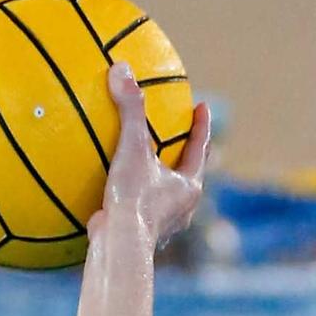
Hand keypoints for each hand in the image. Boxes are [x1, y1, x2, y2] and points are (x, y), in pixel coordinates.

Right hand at [88, 61, 210, 248]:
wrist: (119, 247)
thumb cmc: (134, 199)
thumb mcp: (133, 148)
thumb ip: (129, 110)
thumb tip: (121, 69)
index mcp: (189, 187)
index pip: (201, 149)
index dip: (201, 126)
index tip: (202, 107)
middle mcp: (182, 208)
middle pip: (188, 173)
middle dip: (184, 153)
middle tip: (180, 133)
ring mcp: (163, 224)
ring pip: (165, 195)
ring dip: (158, 177)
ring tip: (146, 162)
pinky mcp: (141, 235)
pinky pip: (140, 208)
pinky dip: (132, 195)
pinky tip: (114, 189)